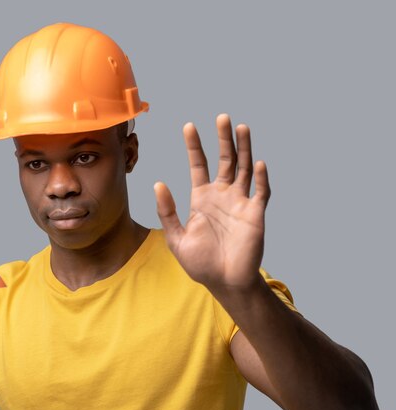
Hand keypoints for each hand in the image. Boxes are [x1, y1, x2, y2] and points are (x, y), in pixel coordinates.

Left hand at [154, 114, 270, 293]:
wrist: (224, 282)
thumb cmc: (200, 263)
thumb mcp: (177, 238)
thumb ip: (167, 211)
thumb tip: (157, 183)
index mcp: (201, 199)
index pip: (198, 165)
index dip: (194, 146)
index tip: (189, 126)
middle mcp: (222, 195)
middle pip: (224, 160)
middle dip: (222, 139)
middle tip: (221, 117)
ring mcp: (240, 203)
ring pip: (243, 169)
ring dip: (243, 148)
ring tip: (241, 127)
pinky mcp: (255, 214)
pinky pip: (260, 192)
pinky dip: (260, 178)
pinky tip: (257, 163)